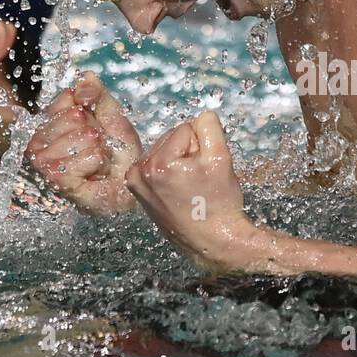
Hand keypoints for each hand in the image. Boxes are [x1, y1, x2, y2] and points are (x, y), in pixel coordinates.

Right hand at [26, 71, 143, 214]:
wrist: (127, 185)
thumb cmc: (116, 153)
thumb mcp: (111, 116)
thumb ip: (97, 94)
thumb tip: (86, 76)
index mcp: (48, 122)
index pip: (66, 98)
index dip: (90, 111)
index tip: (94, 127)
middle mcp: (39, 141)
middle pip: (74, 117)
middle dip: (96, 132)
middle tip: (98, 148)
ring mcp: (43, 161)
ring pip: (82, 137)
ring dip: (99, 151)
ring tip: (97, 163)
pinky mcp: (55, 179)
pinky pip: (86, 158)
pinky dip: (98, 165)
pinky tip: (94, 174)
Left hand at [125, 111, 255, 269]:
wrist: (212, 241)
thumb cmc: (219, 203)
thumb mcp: (221, 158)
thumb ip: (209, 126)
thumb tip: (200, 115)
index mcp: (157, 164)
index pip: (187, 128)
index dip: (203, 147)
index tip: (205, 173)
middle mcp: (139, 172)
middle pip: (173, 137)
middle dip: (190, 153)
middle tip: (199, 181)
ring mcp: (135, 182)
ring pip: (166, 148)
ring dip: (181, 161)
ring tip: (190, 187)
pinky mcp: (137, 188)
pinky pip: (158, 162)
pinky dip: (171, 170)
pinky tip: (179, 189)